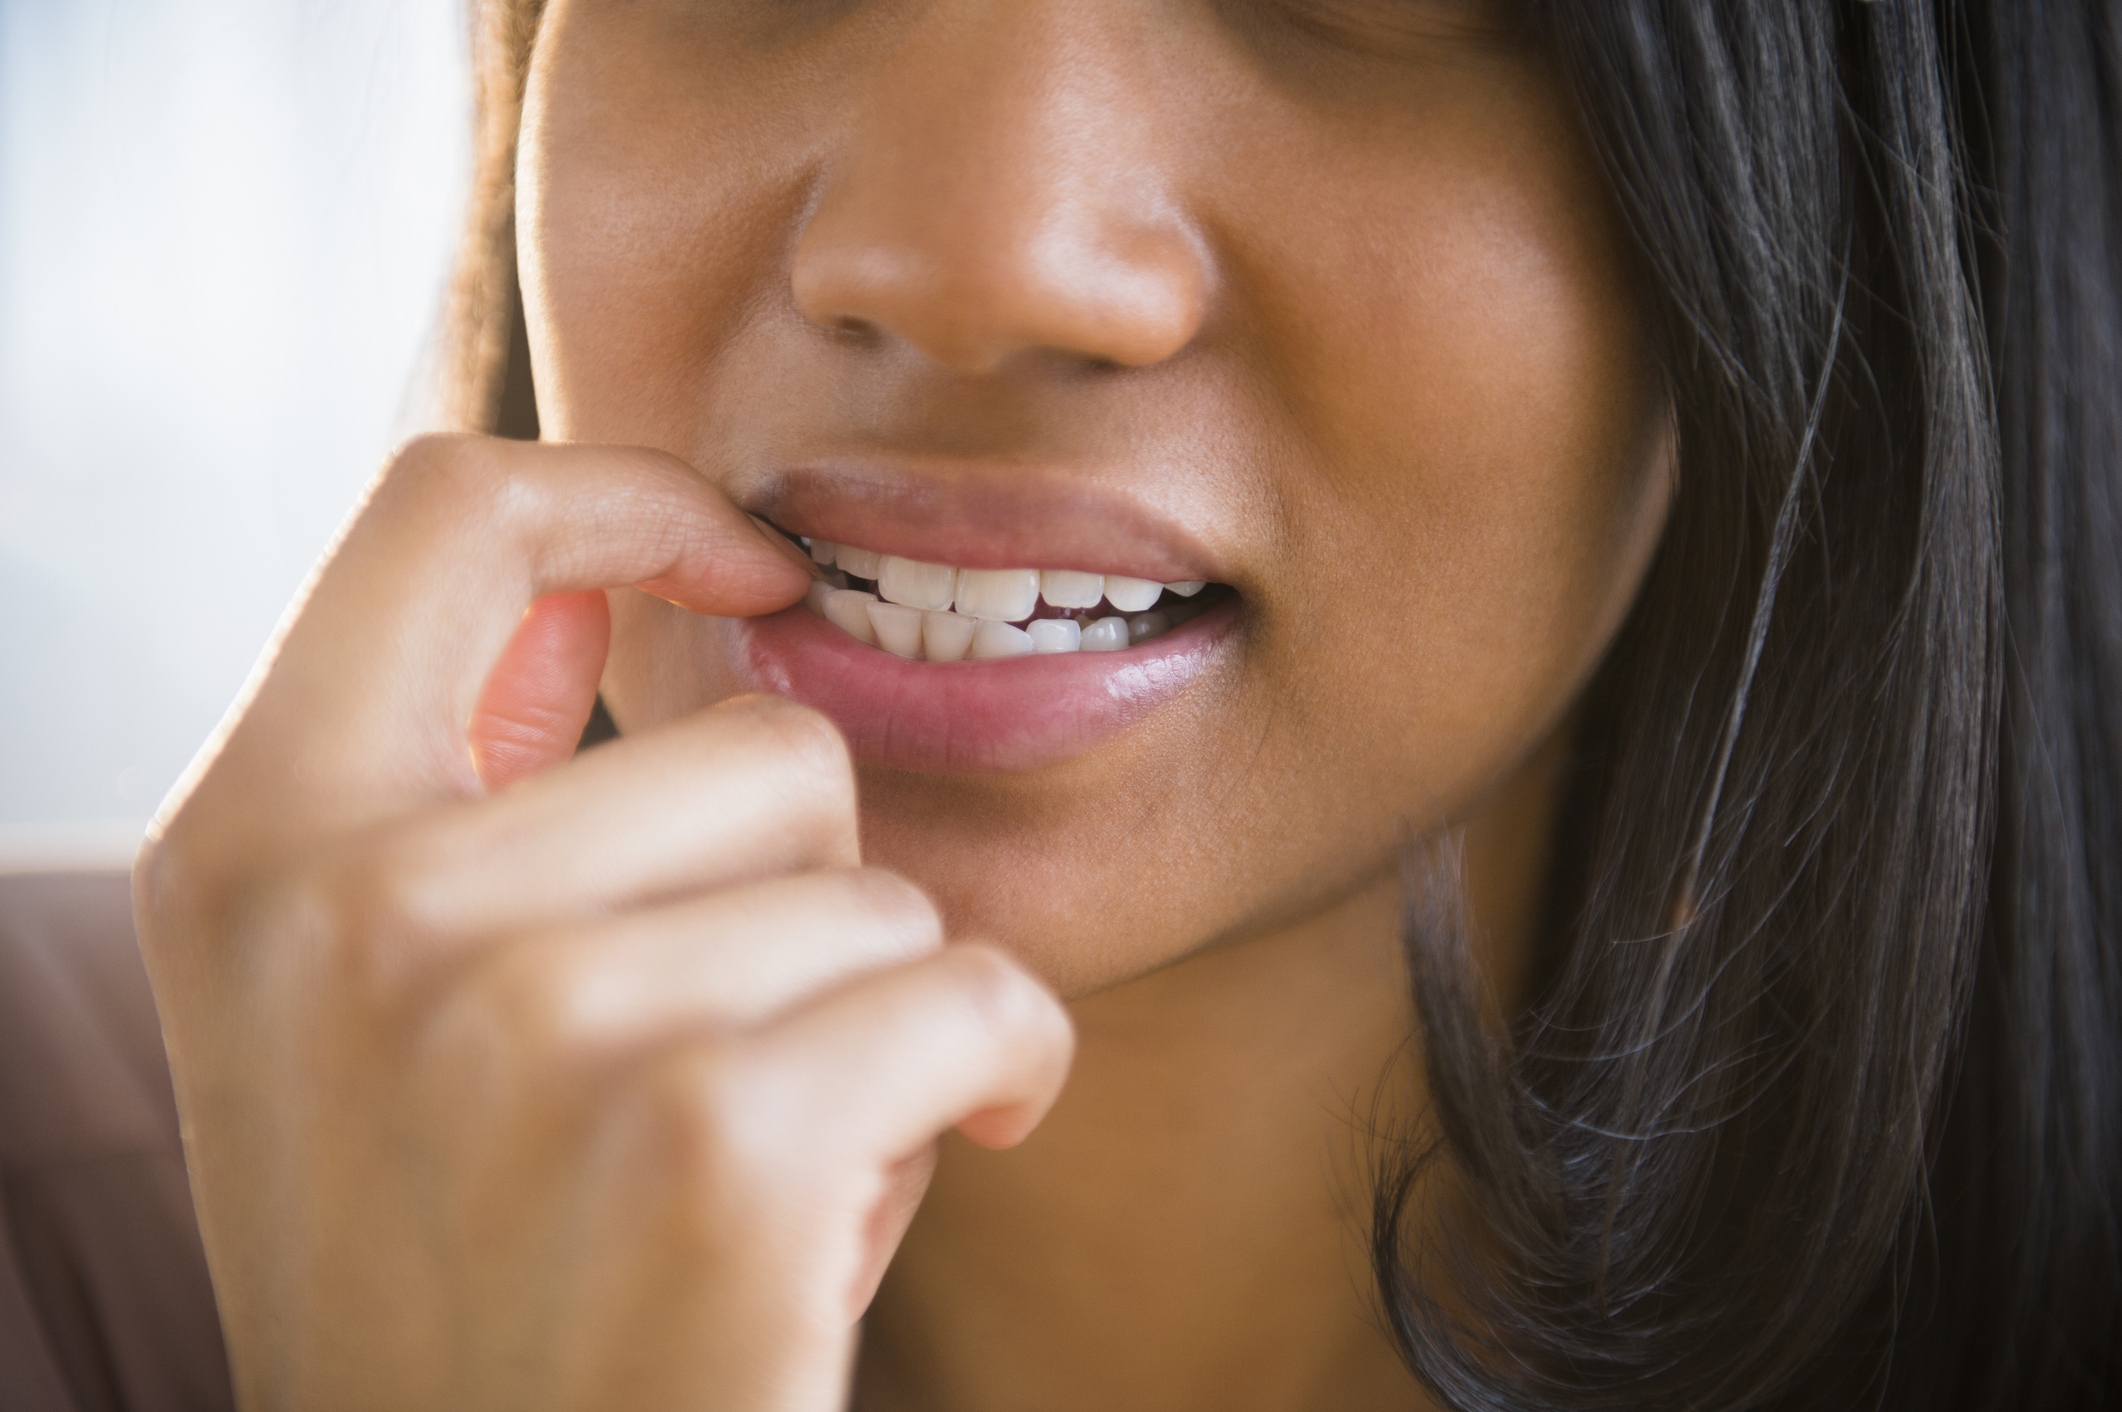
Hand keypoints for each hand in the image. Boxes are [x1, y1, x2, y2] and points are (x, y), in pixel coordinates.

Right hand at [135, 435, 1073, 1411]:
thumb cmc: (474, 1277)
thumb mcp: (375, 1025)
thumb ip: (458, 797)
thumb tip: (623, 593)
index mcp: (257, 853)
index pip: (447, 513)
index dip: (630, 496)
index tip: (747, 565)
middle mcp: (362, 916)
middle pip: (761, 744)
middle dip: (802, 903)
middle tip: (714, 1072)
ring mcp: (531, 1025)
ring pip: (876, 894)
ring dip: (870, 1024)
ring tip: (759, 1167)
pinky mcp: (714, 1142)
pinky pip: (975, 998)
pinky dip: (994, 1074)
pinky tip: (909, 1170)